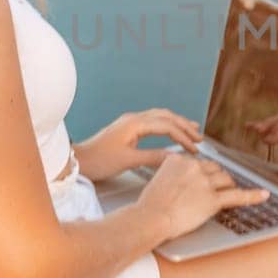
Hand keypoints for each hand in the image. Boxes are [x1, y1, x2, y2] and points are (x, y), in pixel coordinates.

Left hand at [75, 108, 201, 182]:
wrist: (78, 161)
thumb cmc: (99, 160)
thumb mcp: (128, 161)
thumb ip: (153, 157)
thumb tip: (174, 157)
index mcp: (135, 124)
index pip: (166, 126)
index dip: (183, 136)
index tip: (194, 148)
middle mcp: (133, 119)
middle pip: (165, 116)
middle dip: (184, 126)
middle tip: (199, 137)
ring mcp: (130, 122)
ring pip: (159, 117)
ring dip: (176, 123)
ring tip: (192, 129)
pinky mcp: (127, 129)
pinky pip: (152, 121)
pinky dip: (166, 125)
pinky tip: (170, 131)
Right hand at [138, 154, 268, 241]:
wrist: (149, 218)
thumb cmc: (149, 206)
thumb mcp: (157, 180)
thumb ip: (172, 174)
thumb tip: (183, 182)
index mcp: (178, 159)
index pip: (198, 162)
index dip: (201, 174)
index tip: (199, 181)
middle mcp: (193, 166)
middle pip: (214, 169)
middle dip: (216, 179)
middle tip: (213, 190)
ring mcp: (204, 182)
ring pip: (225, 179)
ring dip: (228, 186)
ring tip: (226, 194)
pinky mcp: (212, 199)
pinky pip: (237, 196)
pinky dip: (253, 195)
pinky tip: (264, 195)